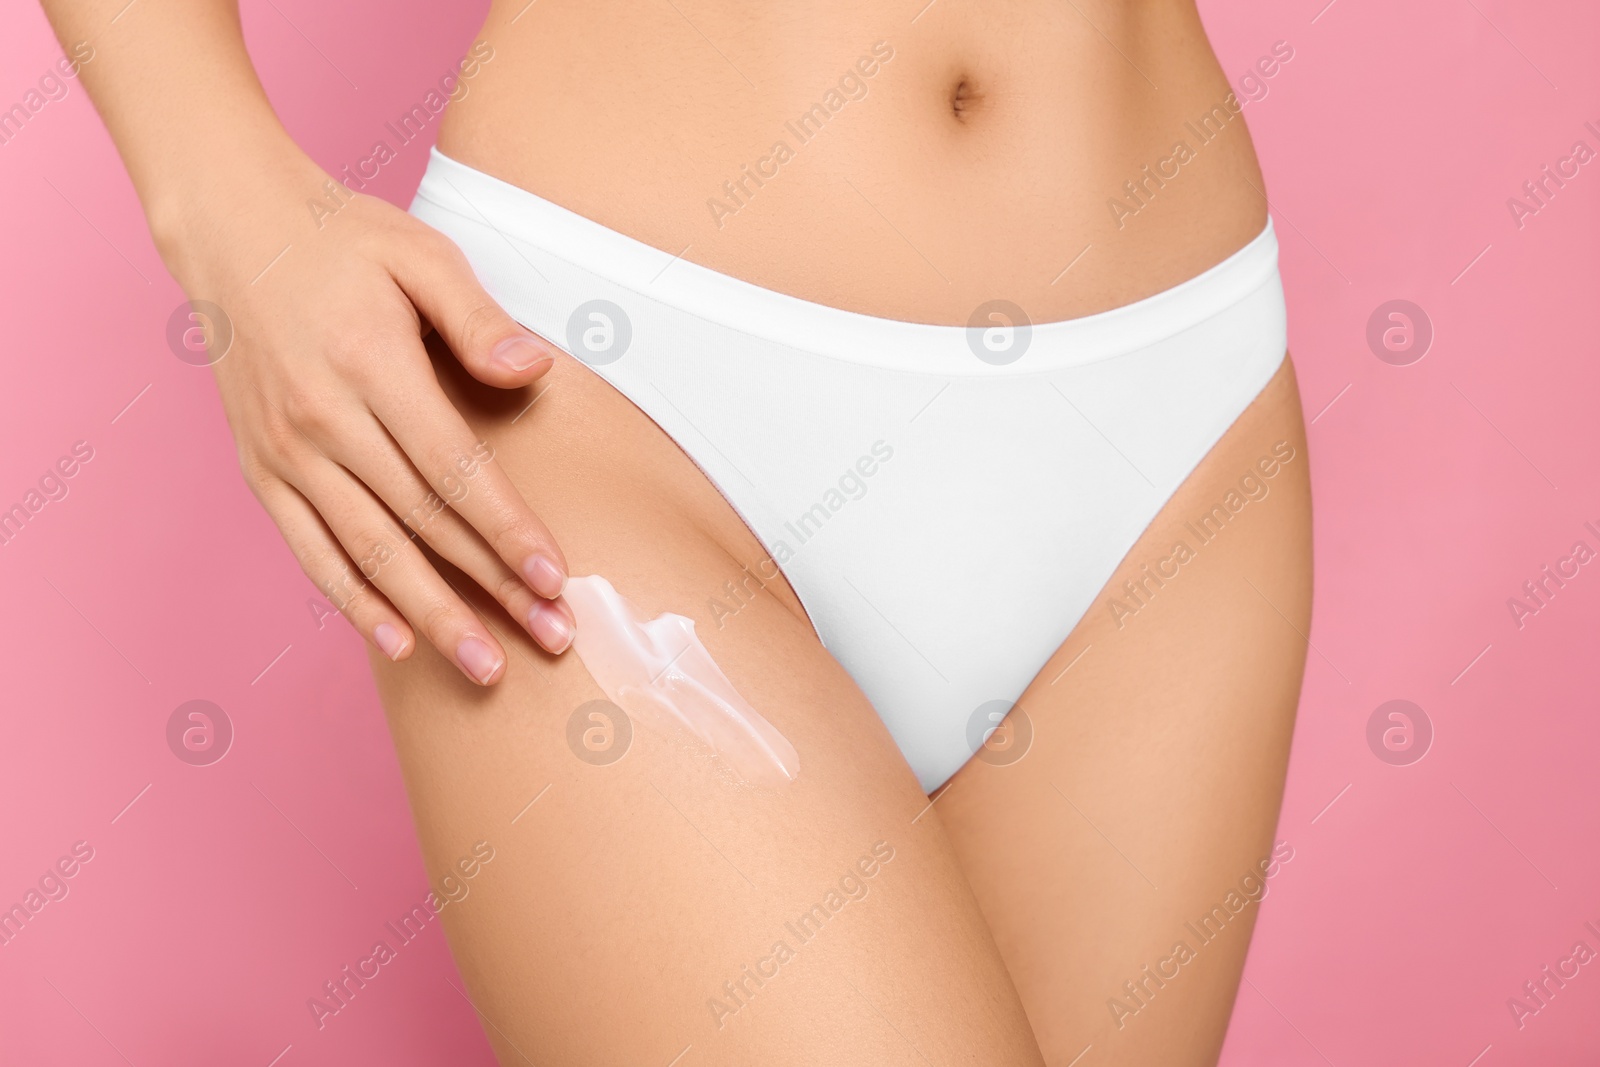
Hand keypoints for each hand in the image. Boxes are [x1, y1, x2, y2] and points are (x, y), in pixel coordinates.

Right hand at [170, 160, 574, 683]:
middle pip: (423, 524)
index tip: (555, 579)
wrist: (230, 230)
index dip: (507, 529)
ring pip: (370, 553)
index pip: (454, 468)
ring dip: (433, 616)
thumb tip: (533, 371)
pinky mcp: (262, 472)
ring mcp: (287, 452)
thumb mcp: (420, 252)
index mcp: (369, 364)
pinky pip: (312, 552)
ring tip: (487, 666)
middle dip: (492, 589)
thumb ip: (477, 318)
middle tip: (553, 639)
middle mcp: (323, 419)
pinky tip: (399, 642)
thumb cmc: (341, 238)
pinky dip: (354, 601)